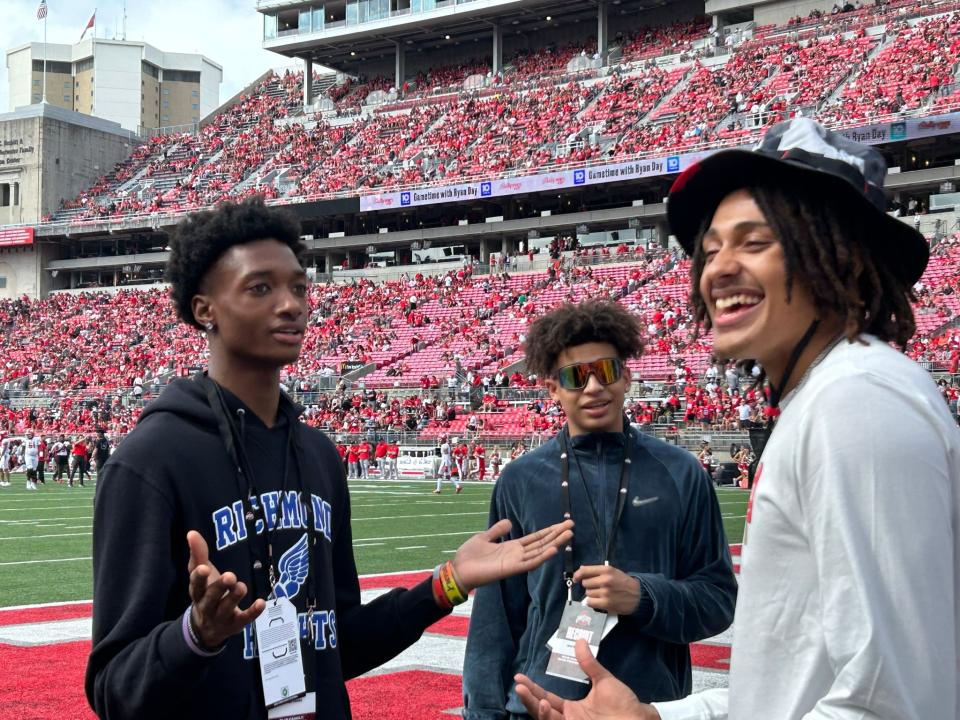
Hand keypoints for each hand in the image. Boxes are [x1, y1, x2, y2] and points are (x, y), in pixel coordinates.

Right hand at [187, 530, 264, 648]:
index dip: (198, 577)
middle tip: (230, 576)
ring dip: (234, 598)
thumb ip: (198, 554)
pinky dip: (252, 612)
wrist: (206, 629)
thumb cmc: (205, 593)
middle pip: (211, 598)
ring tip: (242, 587)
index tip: (203, 568)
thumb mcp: (201, 574)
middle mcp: (207, 606)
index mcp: (198, 593)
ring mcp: (221, 617)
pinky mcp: (236, 624)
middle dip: (220, 587)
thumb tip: (191, 532)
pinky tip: (261, 602)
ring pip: (226, 609)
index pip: (195, 585)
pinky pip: (244, 619)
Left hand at [451, 518, 573, 592]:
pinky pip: (530, 563)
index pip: (535, 538)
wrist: (458, 569)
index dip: (548, 531)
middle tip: (571, 525)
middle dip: (557, 534)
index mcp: (512, 547)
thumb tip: (509, 521)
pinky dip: (542, 556)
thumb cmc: (469, 555)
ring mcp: (516, 562)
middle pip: (542, 543)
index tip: (562, 524)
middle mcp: (517, 554)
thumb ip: (497, 530)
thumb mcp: (484, 537)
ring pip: (540, 551)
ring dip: (555, 543)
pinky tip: (554, 550)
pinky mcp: (511, 569)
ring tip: (568, 534)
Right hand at [515, 640, 658, 719]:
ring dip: (535, 707)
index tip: (520, 678)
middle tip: (518, 685)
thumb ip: (589, 664)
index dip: (534, 690)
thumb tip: (579, 642)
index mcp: (573, 709)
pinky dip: (547, 718)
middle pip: (542, 710)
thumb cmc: (624, 704)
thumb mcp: (604, 681)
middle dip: (528, 698)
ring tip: (527, 692)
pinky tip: (545, 706)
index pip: (548, 699)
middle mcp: (570, 719)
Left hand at [573, 564, 641, 614]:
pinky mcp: (606, 603)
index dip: (577, 575)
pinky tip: (600, 601)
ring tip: (602, 594)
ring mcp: (605, 592)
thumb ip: (597, 570)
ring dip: (592, 594)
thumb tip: (580, 570)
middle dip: (589, 585)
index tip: (575, 578)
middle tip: (598, 587)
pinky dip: (593, 602)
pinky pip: (590, 602)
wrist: (638, 596)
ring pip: (588, 593)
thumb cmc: (624, 582)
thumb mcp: (613, 572)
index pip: (585, 570)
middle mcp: (605, 580)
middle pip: (585, 583)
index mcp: (606, 570)